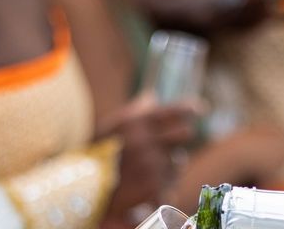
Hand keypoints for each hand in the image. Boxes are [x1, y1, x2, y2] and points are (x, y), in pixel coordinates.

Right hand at [100, 95, 199, 218]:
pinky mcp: (154, 186)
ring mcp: (152, 165)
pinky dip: (165, 182)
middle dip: (182, 135)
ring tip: (152, 165)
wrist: (84, 189)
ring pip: (179, 159)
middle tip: (178, 138)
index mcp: (137, 123)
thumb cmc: (98, 152)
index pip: (174, 111)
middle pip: (185, 133)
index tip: (199, 108)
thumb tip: (152, 95)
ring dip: (172, 162)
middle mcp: (147, 142)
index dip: (189, 109)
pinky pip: (172, 181)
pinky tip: (151, 182)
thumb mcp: (113, 125)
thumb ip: (136, 110)